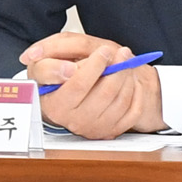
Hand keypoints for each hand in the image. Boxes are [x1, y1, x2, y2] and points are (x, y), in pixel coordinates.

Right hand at [26, 37, 164, 138]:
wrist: (72, 91)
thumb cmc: (58, 74)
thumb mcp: (46, 58)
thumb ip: (49, 54)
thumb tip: (59, 65)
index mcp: (54, 103)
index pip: (78, 84)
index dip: (94, 65)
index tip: (104, 51)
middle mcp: (74, 120)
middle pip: (105, 91)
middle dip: (117, 67)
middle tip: (121, 52)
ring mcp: (94, 127)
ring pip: (121, 100)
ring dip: (127, 77)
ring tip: (125, 62)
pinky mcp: (111, 131)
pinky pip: (133, 111)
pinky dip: (135, 92)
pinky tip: (129, 80)